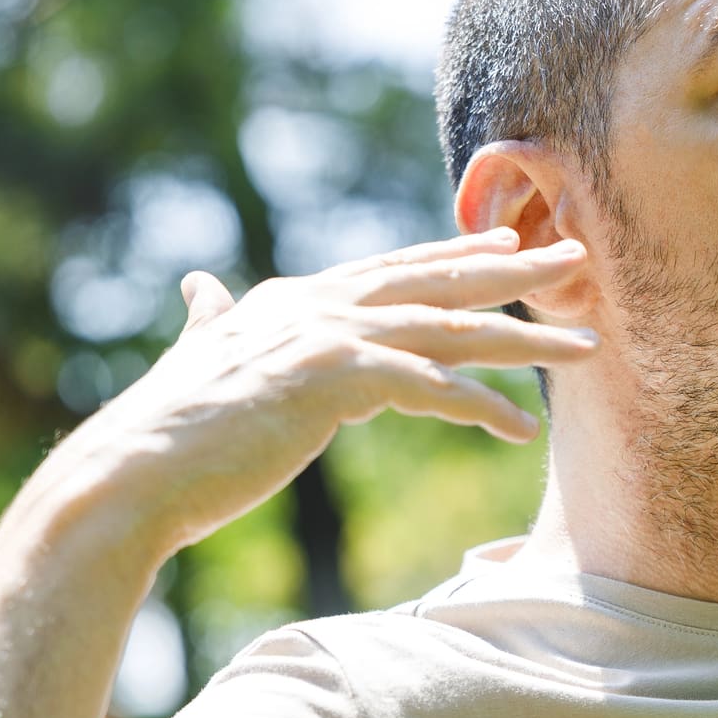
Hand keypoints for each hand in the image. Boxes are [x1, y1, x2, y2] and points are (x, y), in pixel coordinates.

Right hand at [69, 229, 598, 555]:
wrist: (133, 474)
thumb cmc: (173, 432)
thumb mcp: (202, 357)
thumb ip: (213, 319)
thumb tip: (200, 288)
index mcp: (295, 298)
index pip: (394, 268)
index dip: (454, 255)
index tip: (507, 243)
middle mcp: (318, 305)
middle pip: (437, 283)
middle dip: (514, 271)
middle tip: (577, 259)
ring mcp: (328, 337)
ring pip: (451, 331)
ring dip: (524, 340)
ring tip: (584, 349)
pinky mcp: (335, 380)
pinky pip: (432, 389)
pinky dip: (481, 407)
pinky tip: (522, 429)